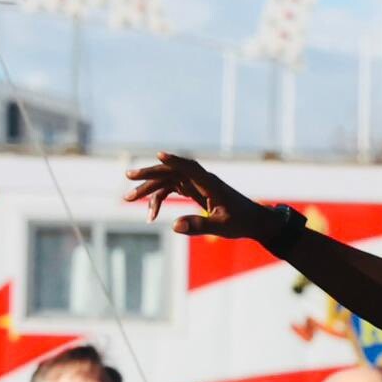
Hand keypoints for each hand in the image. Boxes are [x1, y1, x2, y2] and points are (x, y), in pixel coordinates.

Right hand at [124, 152, 270, 239]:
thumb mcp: (222, 226)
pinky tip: (150, 214)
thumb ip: (200, 225)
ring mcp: (196, 184)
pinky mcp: (193, 190)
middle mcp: (201, 180)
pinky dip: (159, 200)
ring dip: (148, 189)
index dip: (175, 160)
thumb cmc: (242, 222)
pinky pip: (171, 190)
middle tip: (128, 177)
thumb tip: (174, 226)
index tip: (159, 155)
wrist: (254, 222)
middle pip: (171, 171)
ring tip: (127, 198)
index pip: (190, 168)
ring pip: (167, 181)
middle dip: (149, 174)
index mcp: (210, 183)